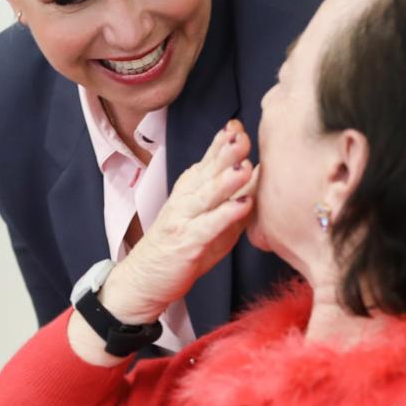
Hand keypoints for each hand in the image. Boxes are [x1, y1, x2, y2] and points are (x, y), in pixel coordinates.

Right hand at [97, 120, 258, 324]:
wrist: (144, 280)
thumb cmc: (181, 248)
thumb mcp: (209, 219)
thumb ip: (231, 198)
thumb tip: (261, 175)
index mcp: (190, 190)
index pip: (207, 161)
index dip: (221, 143)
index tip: (237, 126)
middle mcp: (185, 200)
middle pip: (208, 172)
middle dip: (226, 152)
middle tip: (243, 136)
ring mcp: (183, 220)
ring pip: (207, 196)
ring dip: (226, 180)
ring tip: (245, 165)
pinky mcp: (186, 243)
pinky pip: (208, 226)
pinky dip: (226, 214)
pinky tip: (243, 204)